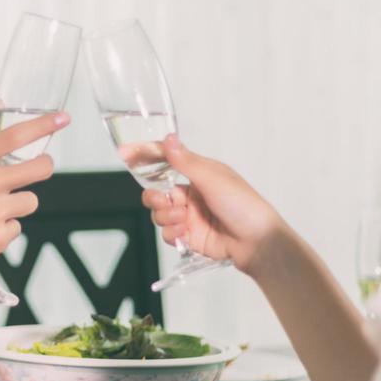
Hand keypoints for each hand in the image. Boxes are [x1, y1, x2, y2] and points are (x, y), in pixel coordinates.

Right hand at [142, 134, 280, 274]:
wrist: (255, 242)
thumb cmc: (243, 205)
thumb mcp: (212, 178)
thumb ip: (185, 161)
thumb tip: (168, 139)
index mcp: (198, 174)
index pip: (166, 161)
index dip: (145, 157)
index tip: (125, 154)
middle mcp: (191, 194)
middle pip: (155, 192)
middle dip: (154, 198)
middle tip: (164, 201)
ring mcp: (189, 216)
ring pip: (158, 214)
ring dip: (166, 217)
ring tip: (184, 220)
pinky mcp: (189, 236)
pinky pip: (167, 233)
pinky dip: (172, 233)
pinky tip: (185, 233)